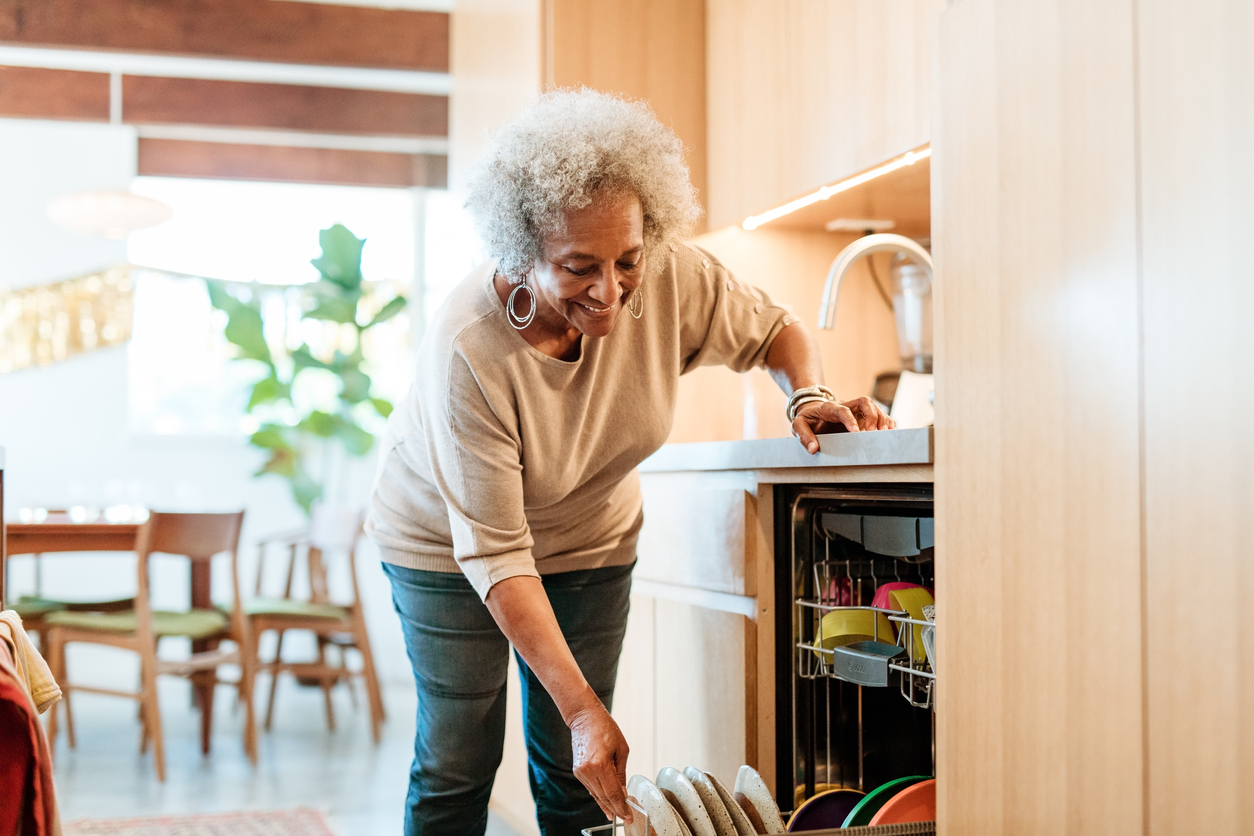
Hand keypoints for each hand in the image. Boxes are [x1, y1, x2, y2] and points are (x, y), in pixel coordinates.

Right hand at [569, 702, 632, 822]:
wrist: (585, 718)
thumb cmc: (605, 728)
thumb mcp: (622, 750)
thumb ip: (621, 774)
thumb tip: (623, 792)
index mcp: (601, 764)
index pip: (613, 793)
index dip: (621, 807)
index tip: (628, 816)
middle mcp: (588, 770)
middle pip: (604, 797)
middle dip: (616, 809)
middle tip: (625, 818)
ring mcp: (580, 772)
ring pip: (596, 794)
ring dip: (607, 805)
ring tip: (617, 814)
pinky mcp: (577, 771)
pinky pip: (590, 787)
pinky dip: (599, 795)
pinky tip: (605, 803)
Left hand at [792, 396, 894, 452]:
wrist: (812, 411)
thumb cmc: (807, 419)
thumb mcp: (798, 425)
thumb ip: (804, 437)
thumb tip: (814, 449)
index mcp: (829, 408)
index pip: (842, 410)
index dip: (850, 420)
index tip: (856, 433)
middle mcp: (845, 406)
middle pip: (864, 401)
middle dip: (871, 415)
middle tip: (872, 432)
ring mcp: (855, 410)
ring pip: (874, 406)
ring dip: (881, 418)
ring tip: (884, 434)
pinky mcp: (862, 416)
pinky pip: (878, 414)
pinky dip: (886, 421)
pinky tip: (889, 432)